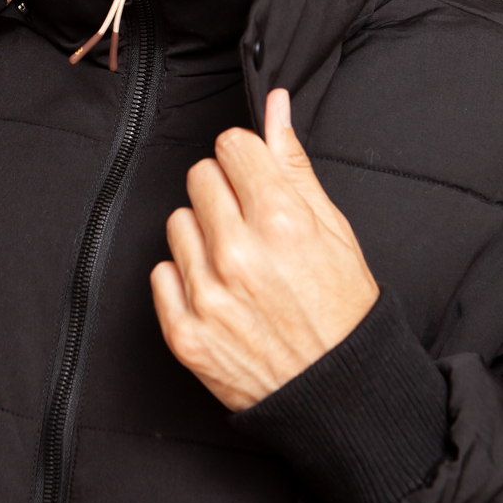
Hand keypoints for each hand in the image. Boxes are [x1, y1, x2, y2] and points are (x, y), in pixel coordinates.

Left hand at [150, 89, 377, 410]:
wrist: (337, 397)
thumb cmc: (342, 311)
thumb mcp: (335, 230)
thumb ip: (294, 164)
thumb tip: (275, 105)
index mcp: (282, 223)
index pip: (232, 145)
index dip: (247, 160)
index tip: (255, 179)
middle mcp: (240, 255)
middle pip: (200, 176)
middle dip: (224, 191)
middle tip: (249, 224)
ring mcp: (208, 295)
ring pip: (177, 221)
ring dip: (202, 234)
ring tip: (236, 262)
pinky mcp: (185, 333)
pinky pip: (161, 273)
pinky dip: (184, 279)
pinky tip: (218, 293)